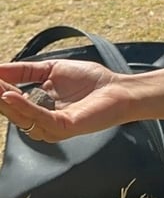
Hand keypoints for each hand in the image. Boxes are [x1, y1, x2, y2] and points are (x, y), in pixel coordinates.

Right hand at [0, 60, 128, 141]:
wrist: (119, 89)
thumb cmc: (91, 81)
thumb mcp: (52, 70)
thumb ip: (26, 71)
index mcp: (37, 109)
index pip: (10, 100)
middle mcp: (40, 122)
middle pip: (11, 110)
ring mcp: (51, 127)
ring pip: (21, 116)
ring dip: (5, 100)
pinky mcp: (63, 127)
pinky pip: (39, 118)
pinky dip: (24, 107)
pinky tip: (13, 95)